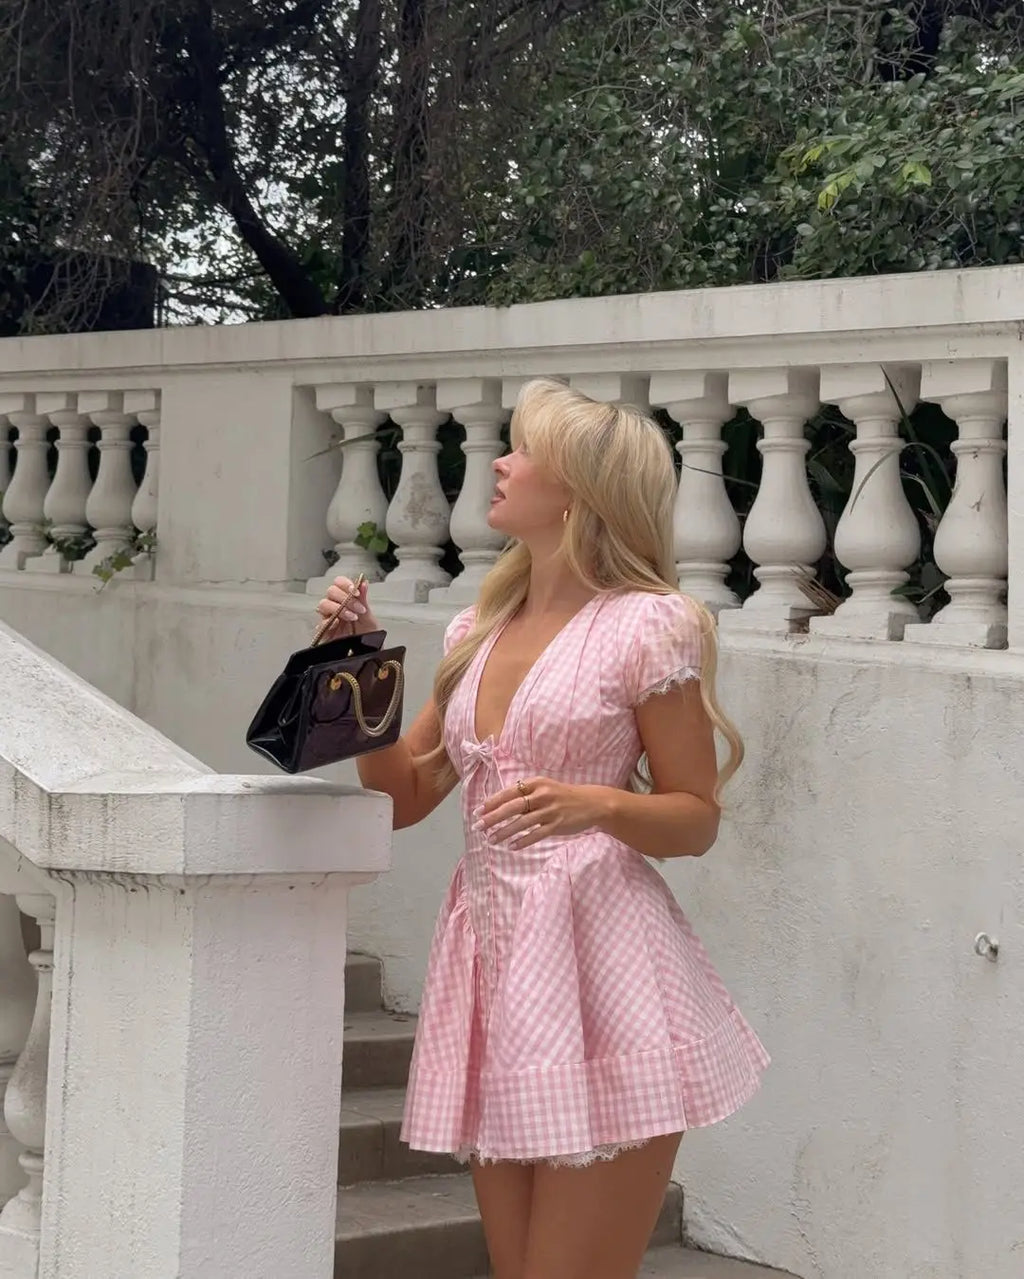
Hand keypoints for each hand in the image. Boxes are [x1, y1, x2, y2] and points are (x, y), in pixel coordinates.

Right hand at [315, 575, 379, 637]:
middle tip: (358, 609)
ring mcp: (329, 619)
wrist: (367, 652)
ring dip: (339, 608)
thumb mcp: (369, 617)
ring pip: (324, 604)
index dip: (346, 584)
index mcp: (346, 600)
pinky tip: (338, 622)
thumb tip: (363, 582)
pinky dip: (329, 621)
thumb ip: (364, 600)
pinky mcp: (324, 632)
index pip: (339, 583)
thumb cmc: (367, 635)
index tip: (356, 591)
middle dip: (346, 598)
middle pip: (331, 591)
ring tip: (352, 617)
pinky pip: (321, 623)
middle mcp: (335, 607)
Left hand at [473, 777, 611, 848]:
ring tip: (491, 840)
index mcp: (536, 783)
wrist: (592, 803)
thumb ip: (525, 794)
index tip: (477, 811)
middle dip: (493, 817)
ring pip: (522, 823)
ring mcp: (550, 810)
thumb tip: (499, 805)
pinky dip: (523, 841)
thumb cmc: (563, 796)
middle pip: (512, 807)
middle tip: (478, 826)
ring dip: (504, 832)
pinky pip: (537, 834)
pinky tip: (512, 847)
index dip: (492, 802)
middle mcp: (542, 795)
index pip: (508, 792)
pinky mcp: (558, 824)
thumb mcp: (545, 788)